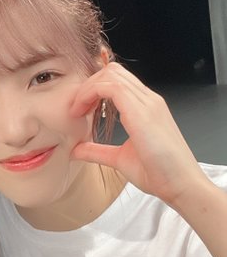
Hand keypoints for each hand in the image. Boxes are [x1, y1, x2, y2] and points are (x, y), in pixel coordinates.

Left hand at [69, 62, 205, 204]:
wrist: (180, 184)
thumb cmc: (158, 173)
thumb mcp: (119, 159)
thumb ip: (97, 151)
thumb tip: (76, 150)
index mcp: (145, 107)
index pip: (117, 81)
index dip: (93, 89)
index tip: (79, 109)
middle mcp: (148, 100)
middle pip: (113, 71)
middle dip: (88, 84)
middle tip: (75, 108)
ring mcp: (147, 103)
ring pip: (111, 74)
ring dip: (88, 88)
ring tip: (77, 110)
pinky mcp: (142, 111)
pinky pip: (112, 87)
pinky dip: (91, 93)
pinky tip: (83, 111)